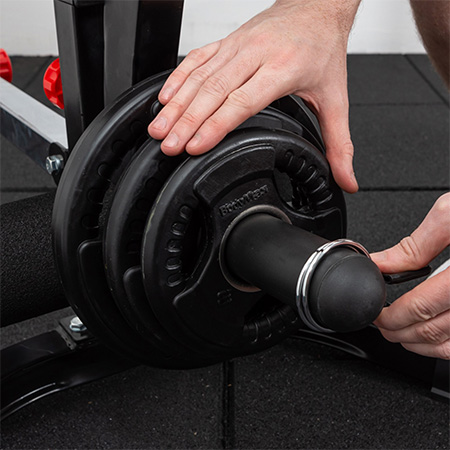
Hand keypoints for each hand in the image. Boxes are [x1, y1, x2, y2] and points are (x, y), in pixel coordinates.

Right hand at [148, 0, 360, 192]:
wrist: (317, 6)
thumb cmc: (323, 50)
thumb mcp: (336, 99)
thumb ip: (339, 143)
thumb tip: (346, 180)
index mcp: (282, 69)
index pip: (241, 101)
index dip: (215, 125)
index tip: (195, 146)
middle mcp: (256, 54)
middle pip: (213, 91)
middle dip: (186, 121)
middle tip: (168, 145)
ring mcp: (237, 46)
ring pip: (199, 76)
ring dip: (176, 104)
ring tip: (158, 129)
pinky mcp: (226, 41)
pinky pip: (196, 59)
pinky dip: (178, 78)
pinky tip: (164, 98)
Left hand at [372, 193, 449, 359]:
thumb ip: (415, 244)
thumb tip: (383, 263)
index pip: (420, 307)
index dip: (391, 316)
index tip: (377, 314)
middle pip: (433, 331)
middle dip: (399, 332)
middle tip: (383, 326)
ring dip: (421, 345)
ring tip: (402, 335)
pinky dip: (446, 347)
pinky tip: (435, 337)